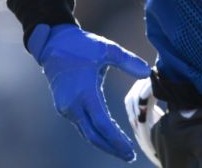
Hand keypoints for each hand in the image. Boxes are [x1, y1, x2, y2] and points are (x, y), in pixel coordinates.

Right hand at [28, 24, 150, 161]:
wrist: (53, 44)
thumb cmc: (81, 46)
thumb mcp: (106, 49)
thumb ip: (128, 61)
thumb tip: (148, 72)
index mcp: (84, 93)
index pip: (103, 124)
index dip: (117, 140)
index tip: (130, 150)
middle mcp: (73, 105)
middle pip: (94, 136)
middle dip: (112, 148)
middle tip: (130, 157)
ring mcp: (66, 108)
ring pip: (87, 133)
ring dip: (104, 143)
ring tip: (122, 150)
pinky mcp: (64, 108)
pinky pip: (82, 125)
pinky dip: (95, 133)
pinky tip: (108, 135)